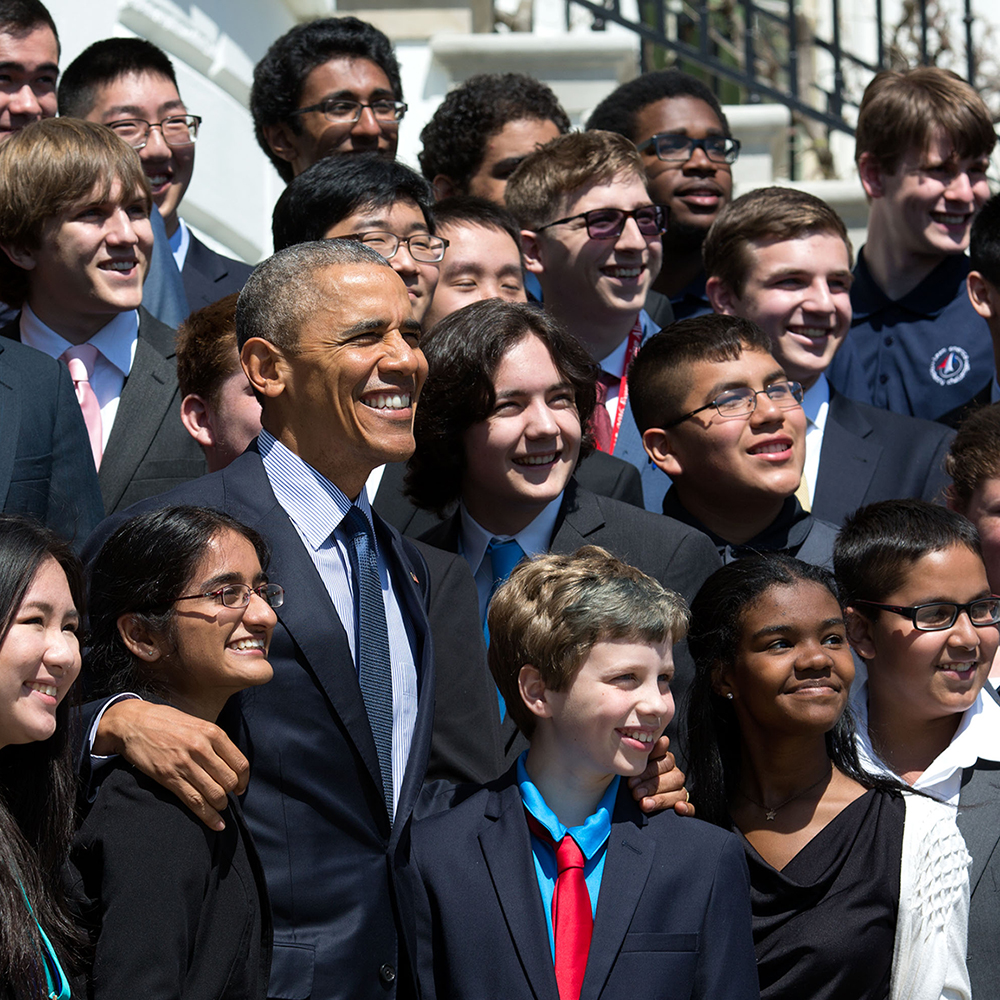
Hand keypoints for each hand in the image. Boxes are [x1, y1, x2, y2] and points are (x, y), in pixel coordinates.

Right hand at [96, 700, 248, 830]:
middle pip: (229, 780)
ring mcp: (185, 764)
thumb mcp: (196, 723)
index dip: (244, 780)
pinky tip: (216, 824)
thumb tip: (228, 762)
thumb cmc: (166, 722)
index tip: (240, 788)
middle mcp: (202, 748)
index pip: (240, 763)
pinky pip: (195, 801)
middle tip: (227, 797)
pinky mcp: (169, 777)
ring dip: (220, 805)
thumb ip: (213, 740)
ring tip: (219, 808)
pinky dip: (208, 817)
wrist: (133, 723)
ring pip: (215, 794)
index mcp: (212, 733)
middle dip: (231, 793)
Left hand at [627, 736, 693, 815]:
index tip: (634, 777)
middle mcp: (675, 775)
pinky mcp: (684, 808)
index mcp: (665, 761)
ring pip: (680, 793)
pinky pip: (691, 808)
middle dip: (652, 785)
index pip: (666, 760)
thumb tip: (664, 739)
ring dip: (661, 799)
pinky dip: (686, 808)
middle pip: (673, 777)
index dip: (650, 769)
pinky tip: (678, 808)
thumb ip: (647, 753)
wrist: (634, 797)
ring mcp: (680, 791)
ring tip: (644, 804)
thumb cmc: (633, 779)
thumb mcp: (637, 765)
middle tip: (635, 792)